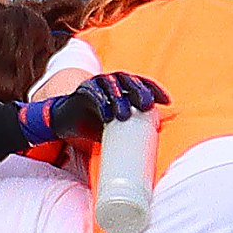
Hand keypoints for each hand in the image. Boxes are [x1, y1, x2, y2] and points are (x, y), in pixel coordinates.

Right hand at [21, 73, 170, 142]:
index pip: (141, 82)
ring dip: (120, 98)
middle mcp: (111, 81)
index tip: (167, 101)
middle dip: (139, 91)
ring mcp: (96, 84)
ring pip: (111, 85)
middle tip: (147, 105)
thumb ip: (132, 132)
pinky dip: (100, 103)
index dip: (154, 88)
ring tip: (125, 115)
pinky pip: (92, 93)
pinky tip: (107, 116)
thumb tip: (152, 151)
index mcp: (123, 87)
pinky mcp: (81, 91)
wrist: (66, 122)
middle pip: (129, 80)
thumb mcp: (117, 129)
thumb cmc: (96, 124)